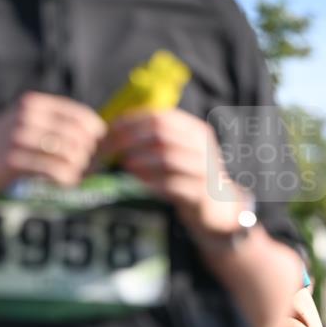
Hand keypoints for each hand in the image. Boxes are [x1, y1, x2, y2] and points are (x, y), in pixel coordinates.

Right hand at [0, 92, 105, 197]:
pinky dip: (66, 180)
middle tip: (88, 168)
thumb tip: (93, 140)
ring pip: (69, 153)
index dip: (95, 133)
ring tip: (76, 177)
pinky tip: (65, 184)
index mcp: (33, 104)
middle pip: (77, 135)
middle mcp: (27, 116)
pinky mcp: (13, 162)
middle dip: (89, 154)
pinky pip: (54, 171)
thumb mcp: (23, 125)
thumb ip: (52, 127)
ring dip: (79, 169)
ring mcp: (19, 138)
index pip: (78, 115)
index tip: (97, 148)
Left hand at [104, 109, 247, 234]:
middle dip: (129, 140)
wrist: (217, 209)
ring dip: (141, 160)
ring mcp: (203, 169)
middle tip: (108, 151)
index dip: (130, 122)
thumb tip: (113, 134)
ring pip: (168, 157)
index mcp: (193, 130)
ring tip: (123, 165)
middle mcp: (201, 145)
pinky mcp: (200, 194)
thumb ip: (154, 142)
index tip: (108, 132)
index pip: (158, 117)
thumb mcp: (176, 154)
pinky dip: (152, 183)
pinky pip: (173, 185)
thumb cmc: (187, 179)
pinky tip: (137, 183)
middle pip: (160, 134)